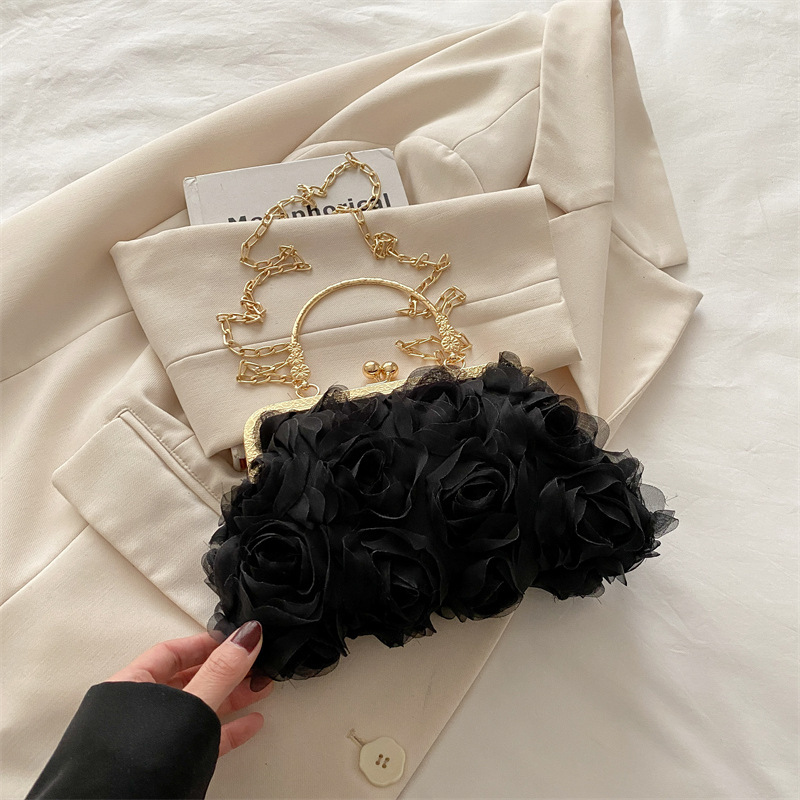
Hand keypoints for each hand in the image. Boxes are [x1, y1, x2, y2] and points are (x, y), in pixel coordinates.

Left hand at [106, 621, 272, 756]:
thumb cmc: (137, 763)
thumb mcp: (189, 706)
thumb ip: (219, 672)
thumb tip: (247, 636)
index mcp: (129, 686)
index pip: (172, 651)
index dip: (206, 643)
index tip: (237, 639)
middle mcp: (138, 711)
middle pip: (189, 679)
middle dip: (227, 670)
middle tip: (255, 662)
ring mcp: (153, 739)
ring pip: (198, 708)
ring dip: (232, 698)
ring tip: (261, 689)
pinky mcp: (167, 763)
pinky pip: (202, 737)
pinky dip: (227, 729)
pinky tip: (250, 724)